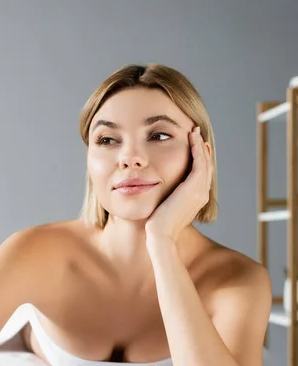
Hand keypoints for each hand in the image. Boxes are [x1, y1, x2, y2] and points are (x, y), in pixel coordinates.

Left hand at [145, 126, 212, 243]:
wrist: (161, 234)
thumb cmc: (159, 224)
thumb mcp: (167, 208)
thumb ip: (169, 199)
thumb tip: (163, 193)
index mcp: (197, 199)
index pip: (201, 174)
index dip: (200, 159)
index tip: (195, 147)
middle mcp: (202, 194)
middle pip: (206, 166)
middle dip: (202, 149)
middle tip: (197, 134)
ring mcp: (200, 190)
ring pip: (204, 162)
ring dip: (199, 145)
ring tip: (195, 131)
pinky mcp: (194, 186)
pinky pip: (199, 162)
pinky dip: (196, 149)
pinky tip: (192, 138)